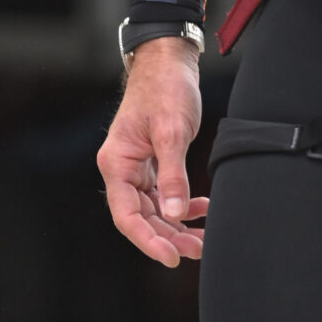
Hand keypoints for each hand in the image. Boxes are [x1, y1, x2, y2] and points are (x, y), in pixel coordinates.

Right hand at [97, 37, 206, 265]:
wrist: (168, 63)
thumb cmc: (165, 90)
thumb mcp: (171, 132)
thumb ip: (172, 176)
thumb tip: (174, 215)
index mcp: (116, 163)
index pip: (126, 215)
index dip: (147, 241)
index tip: (170, 258)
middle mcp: (122, 170)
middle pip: (141, 218)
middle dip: (168, 238)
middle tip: (199, 250)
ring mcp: (136, 169)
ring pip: (154, 211)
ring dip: (177, 227)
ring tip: (204, 239)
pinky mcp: (152, 165)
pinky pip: (163, 196)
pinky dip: (182, 206)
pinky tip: (203, 209)